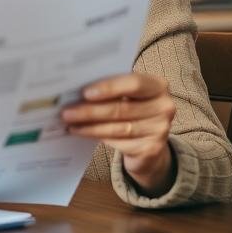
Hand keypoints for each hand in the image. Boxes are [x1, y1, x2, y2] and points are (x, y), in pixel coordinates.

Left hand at [62, 73, 176, 195]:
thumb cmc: (131, 109)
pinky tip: (81, 132)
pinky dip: (96, 136)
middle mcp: (164, 106)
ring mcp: (160, 129)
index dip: (109, 88)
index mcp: (157, 86)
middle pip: (122, 108)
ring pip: (118, 127)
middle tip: (67, 111)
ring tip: (69, 122)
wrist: (148, 143)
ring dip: (89, 125)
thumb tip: (75, 90)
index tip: (85, 93)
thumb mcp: (126, 95)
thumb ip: (110, 89)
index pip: (134, 83)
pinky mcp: (152, 149)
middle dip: (90, 110)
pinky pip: (119, 142)